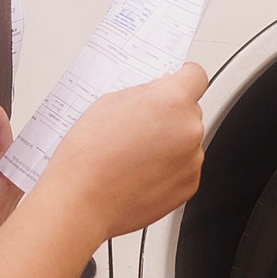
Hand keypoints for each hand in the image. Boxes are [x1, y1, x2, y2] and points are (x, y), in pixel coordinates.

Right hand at [37, 64, 208, 243]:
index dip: (182, 79)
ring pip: (187, 141)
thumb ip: (144, 94)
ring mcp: (192, 160)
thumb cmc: (88, 156)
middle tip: (140, 127)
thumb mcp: (109, 103)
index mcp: (172, 100)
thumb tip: (158, 92)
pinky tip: (140, 173)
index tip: (175, 84)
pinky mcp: (189, 185)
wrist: (81, 202)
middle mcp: (189, 128)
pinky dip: (169, 169)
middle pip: (190, 111)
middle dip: (170, 116)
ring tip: (134, 155)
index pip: (195, 75)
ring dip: (170, 144)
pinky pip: (185, 168)